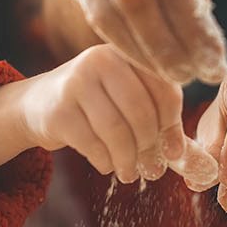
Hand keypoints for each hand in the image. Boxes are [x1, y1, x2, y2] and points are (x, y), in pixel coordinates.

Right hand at [17, 44, 185, 182]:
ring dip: (128, 159)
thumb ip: (159, 120)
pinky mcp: (58, 110)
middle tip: (151, 167)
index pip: (164, 88)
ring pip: (116, 130)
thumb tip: (188, 158)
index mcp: (125, 53)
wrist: (37, 105)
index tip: (173, 151)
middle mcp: (100, 60)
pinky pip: (93, 145)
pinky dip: (105, 161)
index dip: (172, 124)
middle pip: (141, 110)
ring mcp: (75, 82)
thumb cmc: (95, 105)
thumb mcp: (126, 100)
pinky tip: (106, 165)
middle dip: (149, 146)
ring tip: (130, 172)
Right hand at [58, 0, 226, 84]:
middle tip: (190, 77)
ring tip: (173, 75)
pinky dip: (122, 42)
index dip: (192, 27)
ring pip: (105, 10)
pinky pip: (92, 12)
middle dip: (164, 46)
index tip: (214, 62)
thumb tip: (204, 54)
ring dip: (141, 52)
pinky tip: (148, 60)